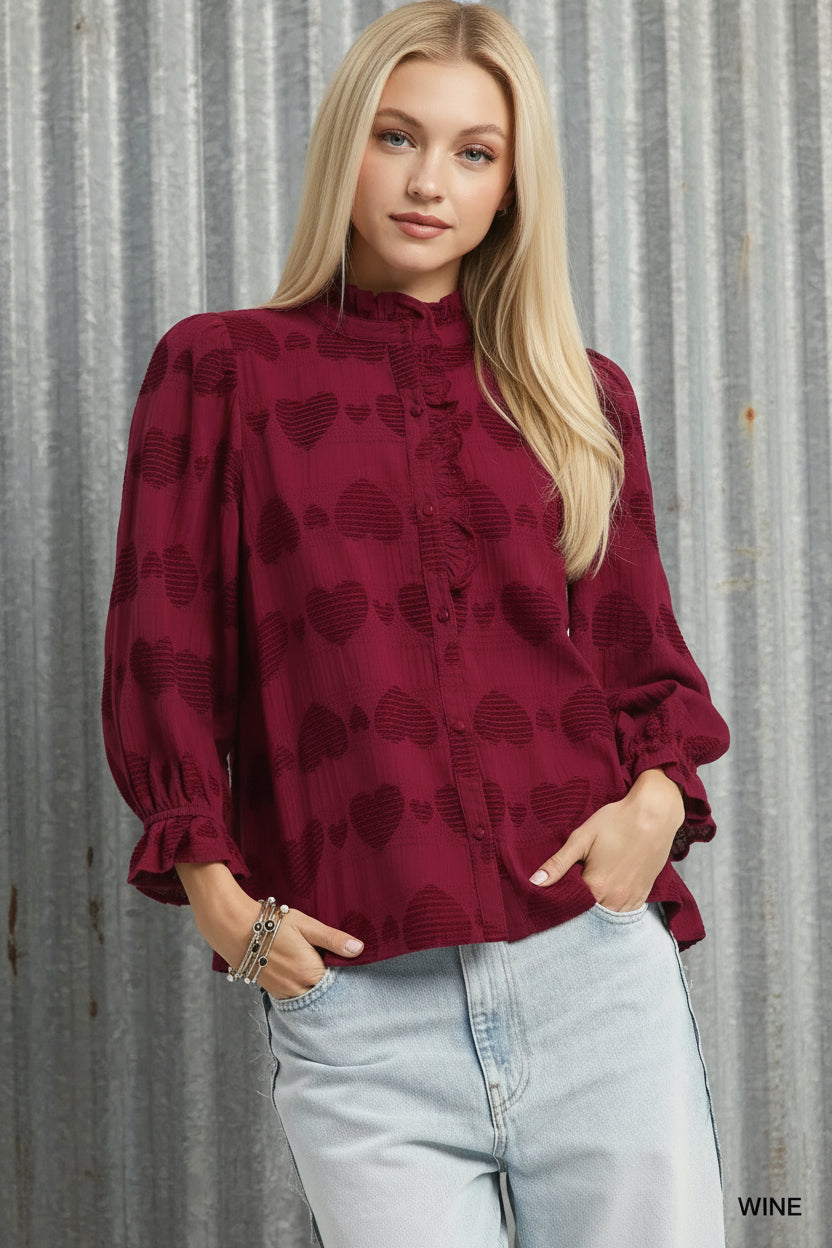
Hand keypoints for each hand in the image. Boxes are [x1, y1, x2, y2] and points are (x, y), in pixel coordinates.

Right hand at [174, 862, 364, 997]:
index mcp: (310, 973)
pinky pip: (293, 996)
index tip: (351, 970)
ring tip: (318, 971)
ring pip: (308, 998)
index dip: (345, 978)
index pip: (337, 986)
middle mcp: (297, 989)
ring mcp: (283, 992)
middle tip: (336, 971)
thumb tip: (359, 949)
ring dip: (315, 989)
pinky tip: (302, 975)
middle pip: (323, 995)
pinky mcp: (272, 991)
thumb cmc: (272, 923)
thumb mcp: (307, 926)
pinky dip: (301, 990)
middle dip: (331, 986)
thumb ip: (333, 940)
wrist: (236, 929)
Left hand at [527, 768, 684, 910]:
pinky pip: (624, 912)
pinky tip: (606, 894)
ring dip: (595, 909)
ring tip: (589, 890)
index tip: (555, 889)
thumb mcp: (582, 838)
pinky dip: (612, 908)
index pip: (569, 905)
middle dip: (577, 906)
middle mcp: (614, 900)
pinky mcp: (643, 895)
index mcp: (596, 887)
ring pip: (606, 916)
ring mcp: (631, 900)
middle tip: (573, 887)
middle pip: (588, 914)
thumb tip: (534, 882)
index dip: (560, 898)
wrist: (654, 814)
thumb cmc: (616, 822)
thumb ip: (558, 864)